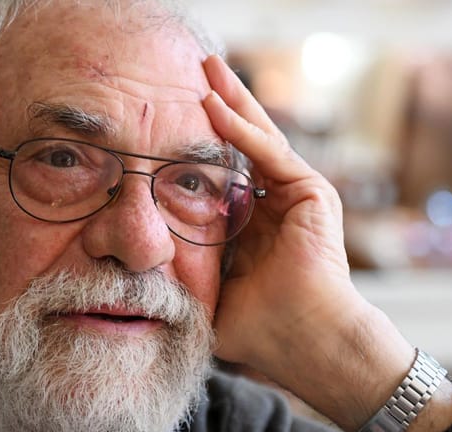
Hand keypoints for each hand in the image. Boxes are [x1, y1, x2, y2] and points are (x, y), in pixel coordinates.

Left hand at [201, 54, 416, 430]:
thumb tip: (140, 272)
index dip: (200, 143)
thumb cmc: (260, 329)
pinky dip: (242, 129)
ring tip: (206, 68)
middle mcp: (278, 203)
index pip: (226, 170)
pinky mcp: (311, 191)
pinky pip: (269, 153)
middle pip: (244, 144)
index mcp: (257, 223)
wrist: (302, 342)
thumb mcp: (210, 291)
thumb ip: (187, 273)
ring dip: (231, 101)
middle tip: (196, 71)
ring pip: (258, 137)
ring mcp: (297, 194)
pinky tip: (215, 105)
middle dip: (220, 106)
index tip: (170, 120)